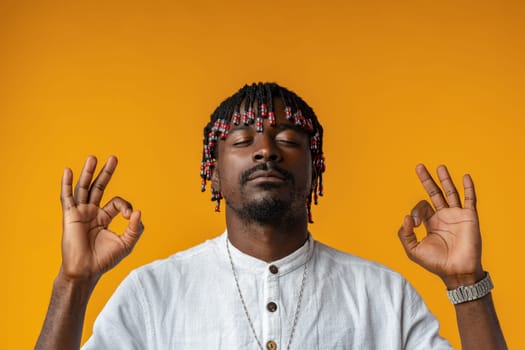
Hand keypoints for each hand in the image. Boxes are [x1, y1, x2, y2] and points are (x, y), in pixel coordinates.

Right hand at [59, 155, 143, 282]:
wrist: (86, 270)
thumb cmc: (104, 259)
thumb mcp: (126, 243)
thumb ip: (135, 228)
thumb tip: (139, 212)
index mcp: (104, 217)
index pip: (117, 203)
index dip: (126, 206)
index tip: (130, 216)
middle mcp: (92, 212)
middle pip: (99, 187)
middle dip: (106, 173)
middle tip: (113, 158)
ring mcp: (80, 212)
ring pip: (84, 188)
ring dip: (88, 172)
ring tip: (93, 157)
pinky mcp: (70, 215)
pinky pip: (67, 197)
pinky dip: (66, 183)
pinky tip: (68, 171)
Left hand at [398, 164, 483, 287]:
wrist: (456, 271)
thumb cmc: (435, 263)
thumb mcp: (413, 250)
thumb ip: (405, 234)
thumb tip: (406, 217)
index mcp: (431, 223)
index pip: (422, 207)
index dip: (416, 210)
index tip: (415, 222)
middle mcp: (444, 217)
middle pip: (434, 193)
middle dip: (427, 180)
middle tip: (419, 167)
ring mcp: (457, 216)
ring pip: (450, 193)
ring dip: (445, 180)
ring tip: (439, 167)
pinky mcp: (469, 217)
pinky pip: (470, 199)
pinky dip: (468, 188)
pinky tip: (465, 177)